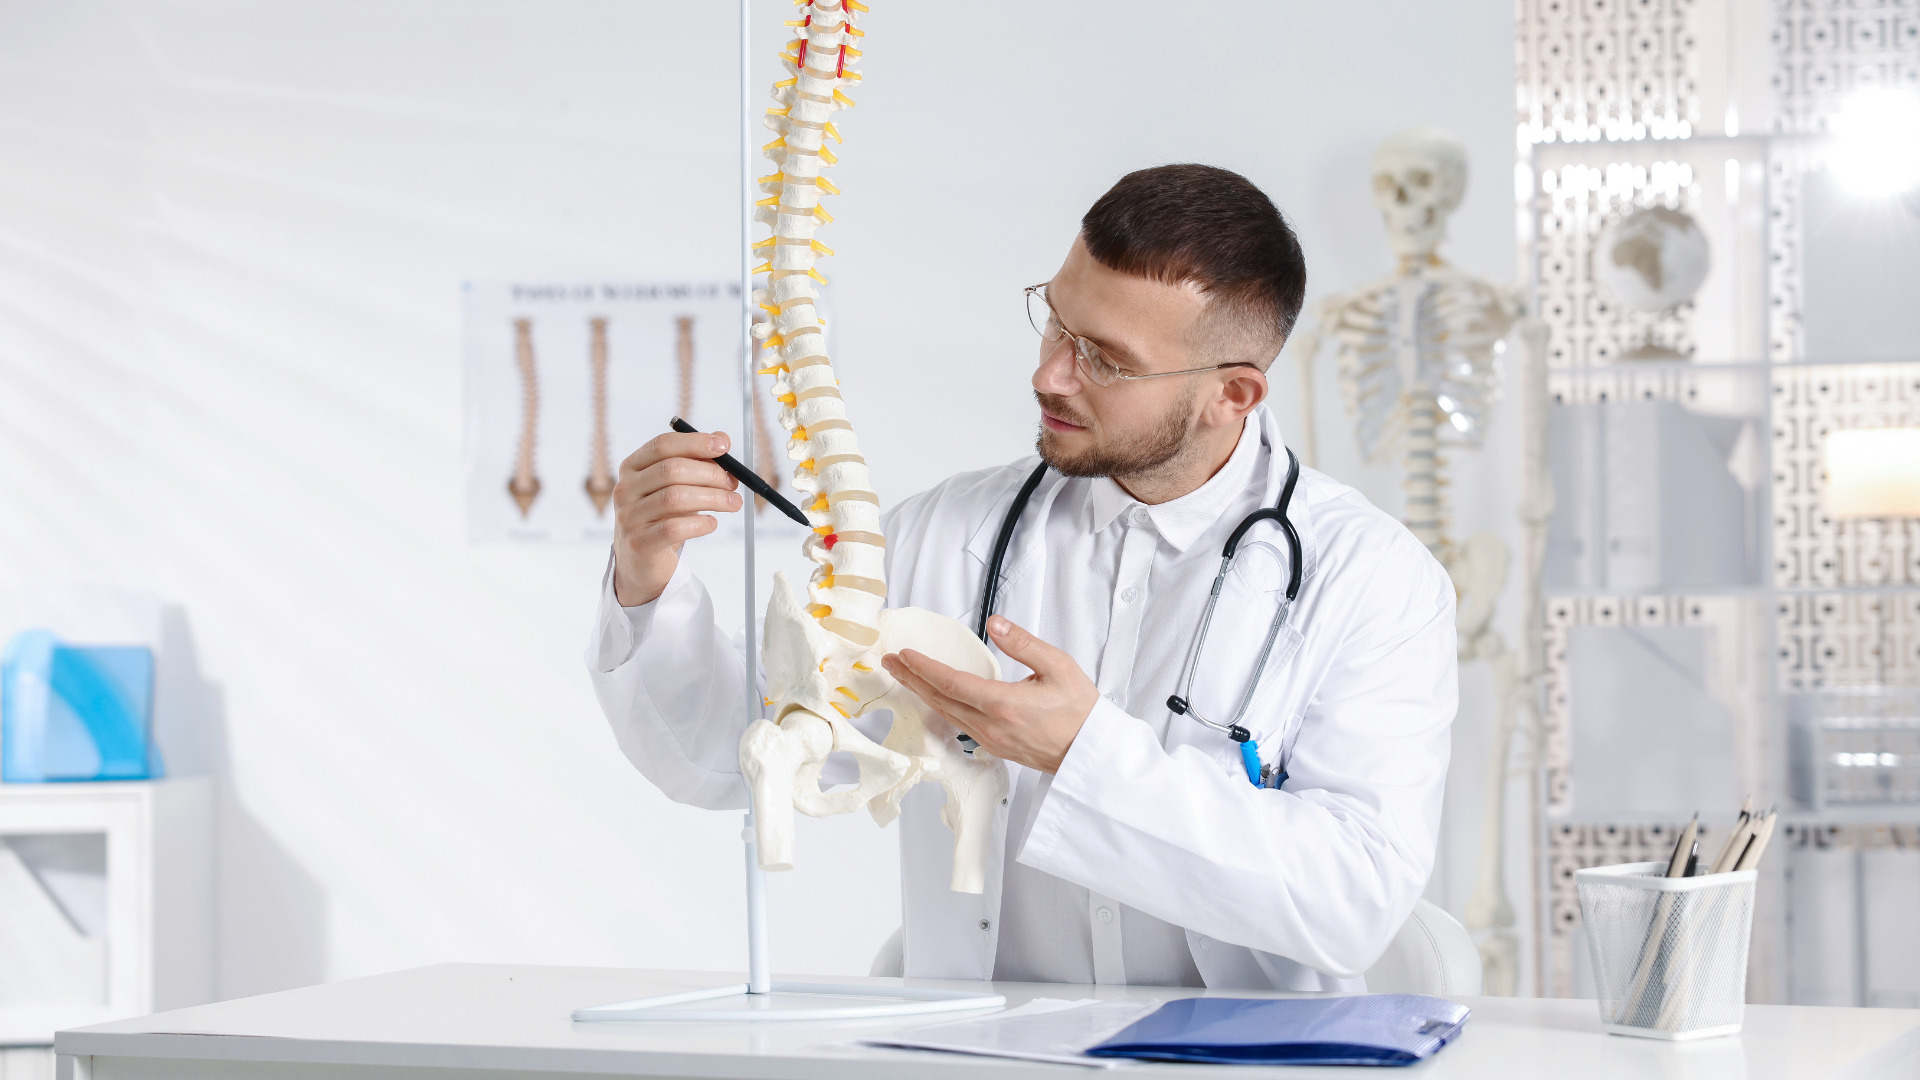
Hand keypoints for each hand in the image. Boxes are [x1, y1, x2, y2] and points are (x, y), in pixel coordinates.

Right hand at [611, 431, 741, 605]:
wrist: (640, 560)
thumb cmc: (662, 516)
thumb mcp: (677, 486)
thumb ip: (698, 461)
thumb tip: (723, 438)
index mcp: (632, 467)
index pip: (662, 445)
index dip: (695, 443)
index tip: (724, 446)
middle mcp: (625, 489)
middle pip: (671, 471)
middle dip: (710, 474)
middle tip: (733, 483)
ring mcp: (628, 517)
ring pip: (675, 498)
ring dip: (712, 498)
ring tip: (733, 503)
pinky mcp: (638, 544)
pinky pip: (673, 528)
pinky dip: (699, 524)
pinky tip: (712, 523)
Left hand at [881, 616, 1099, 773]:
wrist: (1092, 752)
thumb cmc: (1080, 710)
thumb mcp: (1058, 666)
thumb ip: (1023, 643)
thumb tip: (994, 624)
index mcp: (1004, 704)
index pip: (951, 683)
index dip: (924, 668)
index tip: (905, 654)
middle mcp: (992, 726)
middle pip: (940, 700)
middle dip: (912, 680)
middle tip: (890, 662)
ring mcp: (991, 741)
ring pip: (947, 715)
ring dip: (923, 694)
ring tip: (906, 677)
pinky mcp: (996, 748)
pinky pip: (959, 726)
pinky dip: (941, 708)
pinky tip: (936, 699)